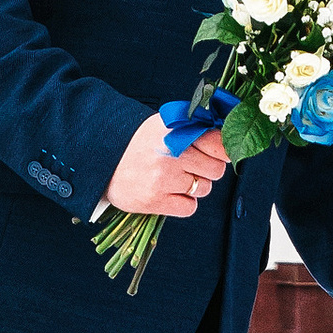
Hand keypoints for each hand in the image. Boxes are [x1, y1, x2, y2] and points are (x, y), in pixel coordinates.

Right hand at [103, 114, 228, 219]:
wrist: (103, 162)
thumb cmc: (140, 144)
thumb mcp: (165, 125)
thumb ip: (196, 126)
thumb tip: (228, 133)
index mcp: (175, 130)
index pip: (219, 143)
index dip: (222, 150)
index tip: (216, 152)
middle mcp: (171, 153)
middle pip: (216, 170)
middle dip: (207, 169)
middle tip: (189, 166)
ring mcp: (163, 179)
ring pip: (203, 189)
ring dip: (194, 186)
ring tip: (174, 178)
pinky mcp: (155, 201)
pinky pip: (190, 207)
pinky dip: (183, 202)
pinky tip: (169, 192)